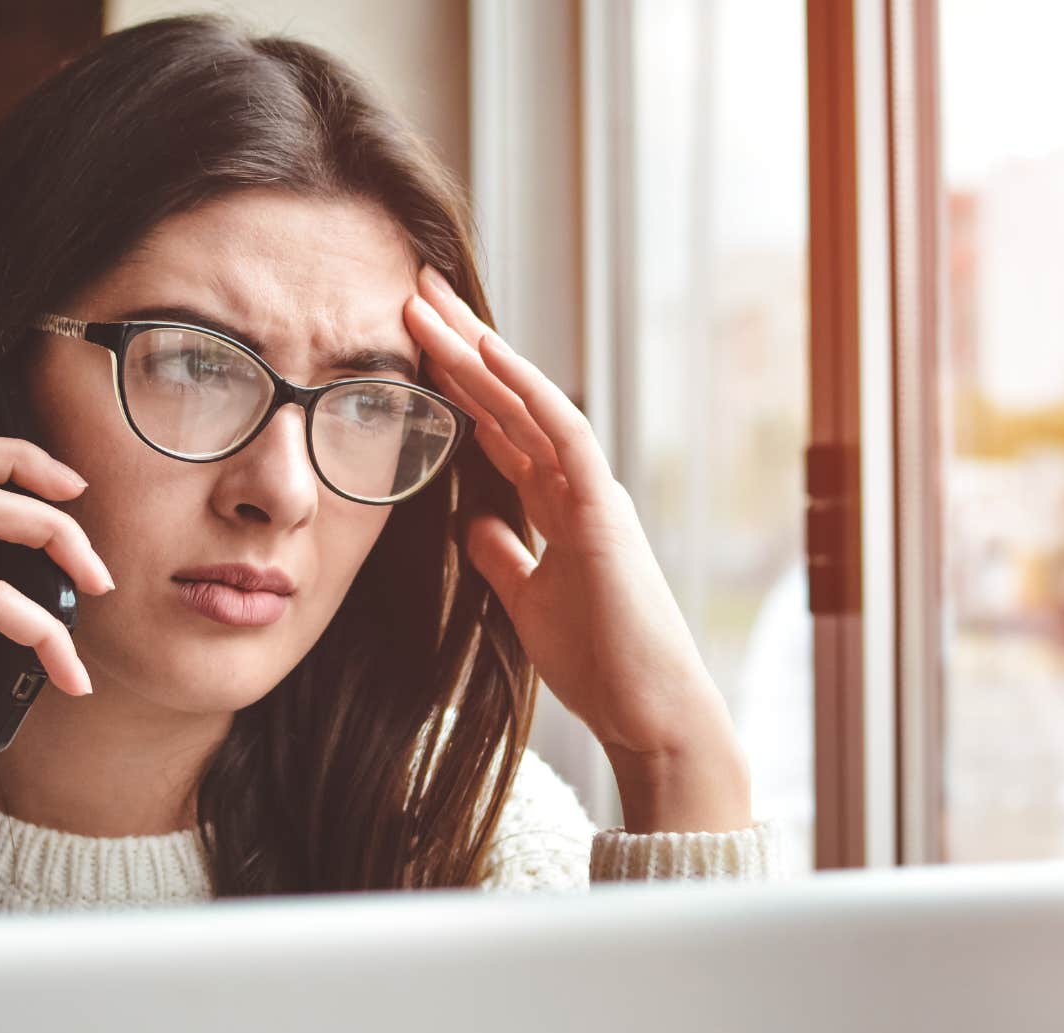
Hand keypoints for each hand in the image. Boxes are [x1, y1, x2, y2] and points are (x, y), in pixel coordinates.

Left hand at [403, 266, 744, 773]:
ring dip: (477, 349)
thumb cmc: (600, 665)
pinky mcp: (604, 510)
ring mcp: (594, 492)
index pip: (499, 426)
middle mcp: (578, 485)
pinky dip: (525, 389)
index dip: (456, 382)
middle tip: (413, 289)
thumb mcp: (528, 602)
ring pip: (528, 400)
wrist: (651, 713)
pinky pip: (562, 432)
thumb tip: (473, 523)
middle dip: (460, 344)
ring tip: (428, 303)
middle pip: (508, 398)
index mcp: (561, 504)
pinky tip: (486, 351)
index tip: (411, 340)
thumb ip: (504, 557)